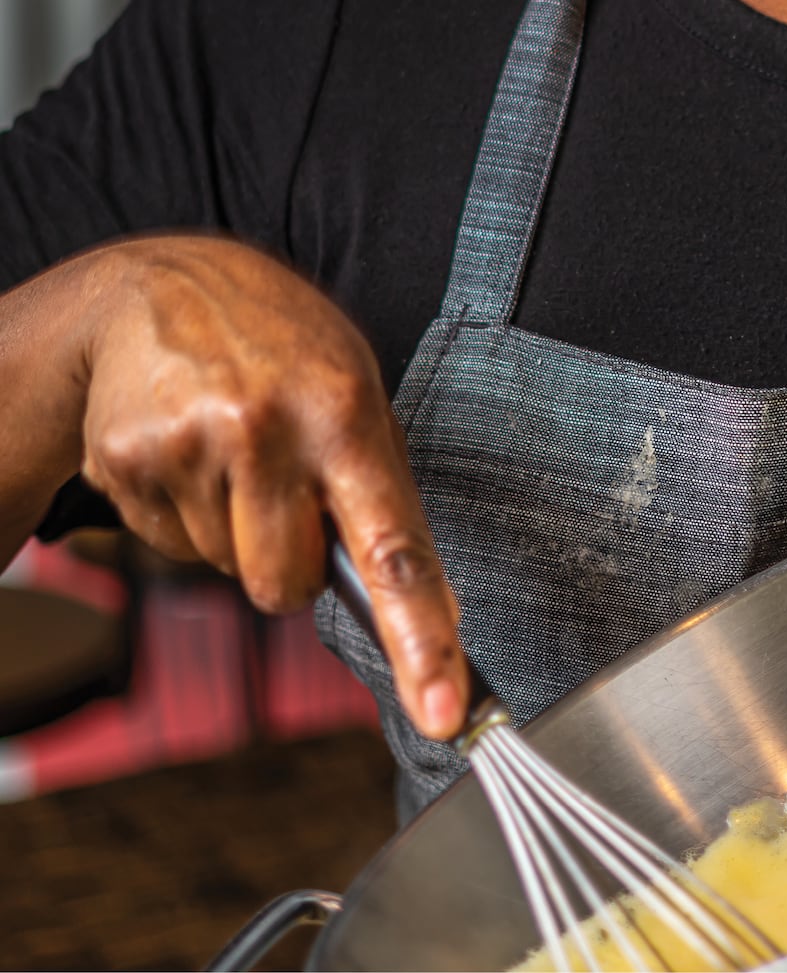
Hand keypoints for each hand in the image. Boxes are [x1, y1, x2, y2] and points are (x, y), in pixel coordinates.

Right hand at [72, 235, 467, 738]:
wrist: (158, 286)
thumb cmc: (279, 345)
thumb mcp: (353, 381)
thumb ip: (378, 481)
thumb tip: (416, 599)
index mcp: (346, 412)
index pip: (396, 547)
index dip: (423, 638)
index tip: (445, 712)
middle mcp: (270, 430)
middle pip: (288, 587)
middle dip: (289, 562)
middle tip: (282, 487)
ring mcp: (193, 446)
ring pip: (227, 571)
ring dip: (233, 531)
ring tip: (231, 449)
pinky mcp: (129, 462)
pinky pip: (170, 547)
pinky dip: (182, 515)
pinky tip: (187, 449)